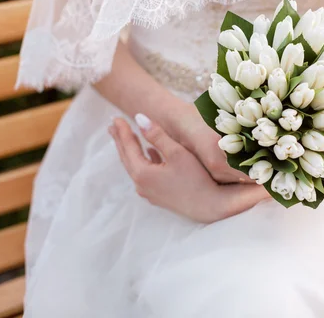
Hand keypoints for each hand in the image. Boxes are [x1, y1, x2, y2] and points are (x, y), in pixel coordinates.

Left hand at [109, 116, 268, 222]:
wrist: (210, 207)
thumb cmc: (196, 178)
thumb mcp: (177, 152)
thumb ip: (156, 135)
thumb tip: (138, 118)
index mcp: (142, 173)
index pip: (128, 146)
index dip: (122, 130)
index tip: (116, 117)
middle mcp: (141, 184)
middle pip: (126, 157)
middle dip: (120, 140)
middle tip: (112, 125)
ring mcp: (148, 192)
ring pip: (134, 166)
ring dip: (130, 150)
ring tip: (126, 138)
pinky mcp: (158, 196)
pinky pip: (144, 175)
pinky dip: (143, 161)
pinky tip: (149, 154)